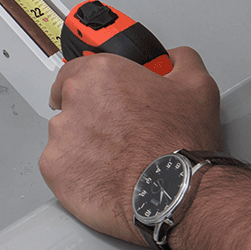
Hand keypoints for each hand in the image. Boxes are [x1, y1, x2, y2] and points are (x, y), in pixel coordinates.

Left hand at [40, 46, 222, 244]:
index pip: (78, 70)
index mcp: (101, 73)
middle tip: (118, 134)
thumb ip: (180, 61)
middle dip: (89, 116)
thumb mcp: (197, 86)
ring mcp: (60, 133)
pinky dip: (76, 171)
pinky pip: (59, 165)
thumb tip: (173, 58)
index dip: (93, 87)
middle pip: (69, 102)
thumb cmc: (182, 143)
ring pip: (64, 135)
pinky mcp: (54, 166)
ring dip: (82, 145)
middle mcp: (75, 98)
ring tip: (115, 159)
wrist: (176, 191)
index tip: (102, 99)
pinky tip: (103, 175)